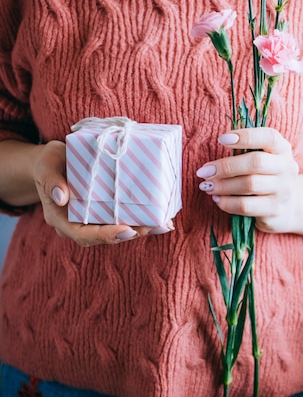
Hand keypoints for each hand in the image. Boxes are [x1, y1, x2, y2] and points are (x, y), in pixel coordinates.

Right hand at [34, 140, 170, 246]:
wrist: (55, 160)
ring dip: (141, 228)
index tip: (127, 231)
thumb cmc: (49, 162)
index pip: (83, 235)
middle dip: (132, 233)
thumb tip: (61, 197)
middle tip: (155, 227)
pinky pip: (122, 217)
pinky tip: (160, 214)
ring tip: (164, 224)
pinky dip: (141, 217)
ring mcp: (93, 218)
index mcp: (61, 219)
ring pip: (117, 229)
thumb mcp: (46, 166)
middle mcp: (79, 224)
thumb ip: (51, 180)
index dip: (106, 236)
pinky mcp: (105, 210)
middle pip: (106, 236)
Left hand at [196, 128, 298, 233]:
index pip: (268, 137)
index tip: (221, 139)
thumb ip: (244, 152)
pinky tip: (217, 199)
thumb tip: (210, 164)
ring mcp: (283, 191)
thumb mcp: (263, 158)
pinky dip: (227, 202)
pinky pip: (246, 206)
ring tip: (207, 185)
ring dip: (223, 185)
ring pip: (249, 185)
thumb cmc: (266, 176)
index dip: (245, 137)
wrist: (289, 207)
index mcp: (282, 149)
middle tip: (204, 171)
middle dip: (226, 166)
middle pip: (256, 162)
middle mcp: (287, 168)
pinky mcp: (275, 211)